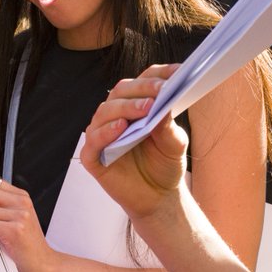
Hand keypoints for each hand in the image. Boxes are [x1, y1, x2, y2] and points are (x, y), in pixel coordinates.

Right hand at [79, 64, 188, 220]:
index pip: (144, 81)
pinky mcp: (93, 156)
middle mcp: (116, 115)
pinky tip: (121, 129)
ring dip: (126, 107)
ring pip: (106, 111)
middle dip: (142, 89)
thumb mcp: (174, 144)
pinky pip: (94, 140)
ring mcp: (102, 134)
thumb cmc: (164, 166)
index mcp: (136, 105)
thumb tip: (164, 104)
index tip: (179, 72)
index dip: (159, 75)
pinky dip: (106, 132)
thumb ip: (168, 126)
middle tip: (161, 91)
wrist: (158, 199)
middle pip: (122, 92)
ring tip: (146, 109)